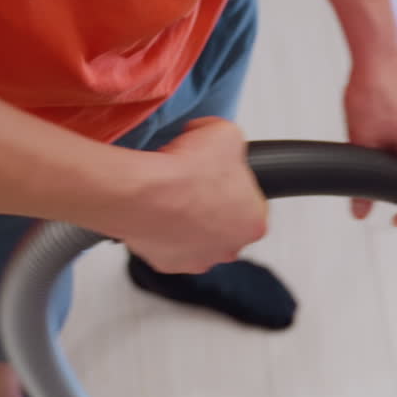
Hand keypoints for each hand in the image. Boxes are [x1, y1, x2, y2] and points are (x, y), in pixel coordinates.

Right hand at [119, 117, 267, 273]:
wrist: (143, 193)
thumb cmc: (184, 173)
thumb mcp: (225, 134)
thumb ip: (231, 139)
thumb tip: (218, 137)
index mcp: (254, 222)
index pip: (253, 202)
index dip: (234, 183)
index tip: (219, 173)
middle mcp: (229, 248)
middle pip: (225, 222)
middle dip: (212, 204)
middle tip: (194, 182)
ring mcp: (199, 259)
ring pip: (198, 237)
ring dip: (189, 219)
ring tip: (172, 195)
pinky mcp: (168, 263)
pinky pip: (170, 245)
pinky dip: (164, 230)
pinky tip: (158, 210)